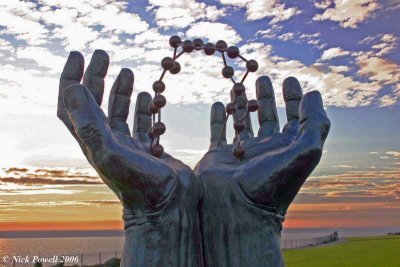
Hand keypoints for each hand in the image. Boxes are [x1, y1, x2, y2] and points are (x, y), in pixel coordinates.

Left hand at [57, 51, 202, 266]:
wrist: (167, 206)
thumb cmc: (138, 184)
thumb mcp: (109, 151)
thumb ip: (89, 122)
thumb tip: (72, 88)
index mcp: (93, 139)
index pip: (72, 104)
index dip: (70, 78)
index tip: (79, 54)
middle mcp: (107, 141)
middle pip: (95, 102)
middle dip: (97, 76)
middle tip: (103, 53)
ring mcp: (127, 145)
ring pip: (119, 111)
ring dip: (120, 90)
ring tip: (127, 71)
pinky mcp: (148, 148)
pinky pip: (141, 123)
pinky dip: (143, 107)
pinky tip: (147, 95)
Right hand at [195, 76, 329, 266]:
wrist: (237, 210)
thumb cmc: (272, 183)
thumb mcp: (305, 151)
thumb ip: (315, 122)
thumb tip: (314, 93)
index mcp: (287, 147)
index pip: (294, 117)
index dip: (294, 97)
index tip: (289, 79)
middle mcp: (265, 148)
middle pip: (268, 116)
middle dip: (266, 96)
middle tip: (263, 77)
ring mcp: (241, 151)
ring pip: (243, 121)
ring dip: (243, 103)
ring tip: (241, 84)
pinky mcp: (218, 155)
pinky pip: (219, 131)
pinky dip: (219, 117)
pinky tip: (221, 103)